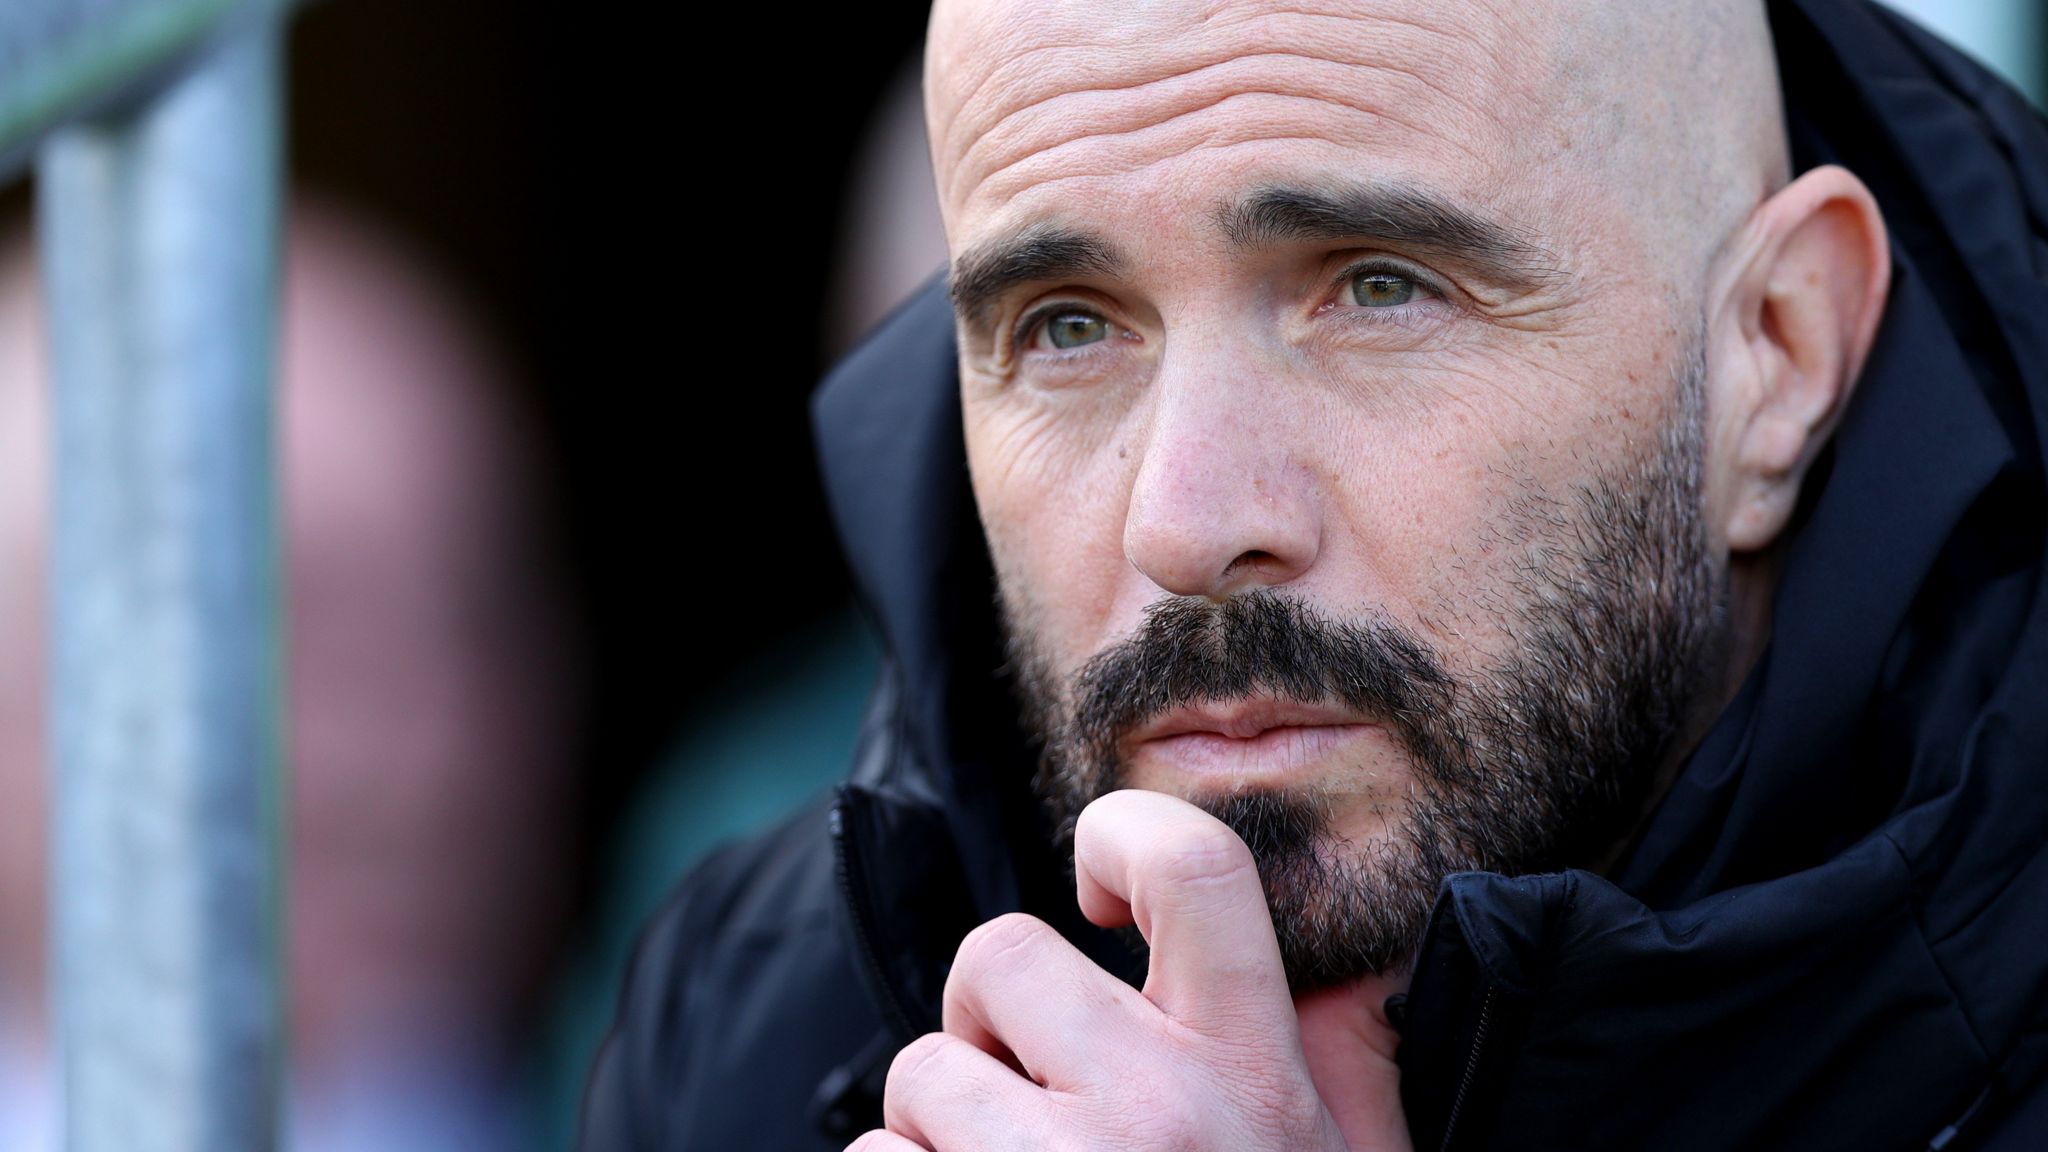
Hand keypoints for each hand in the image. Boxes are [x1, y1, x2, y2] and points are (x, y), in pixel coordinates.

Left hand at [849, 789, 1411, 1150]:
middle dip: (992, 1019)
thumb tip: (1334, 964)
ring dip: (939, 1132)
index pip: (1194, 865)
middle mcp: (1155, 1110)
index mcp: (1255, 1071)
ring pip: (918, 1075)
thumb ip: (1337, 1058)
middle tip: (1030, 1090)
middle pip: (1000, 954)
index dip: (1124, 833)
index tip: (1096, 891)